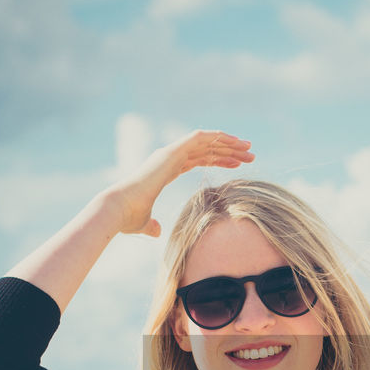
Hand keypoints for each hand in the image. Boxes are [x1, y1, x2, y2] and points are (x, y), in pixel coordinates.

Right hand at [101, 130, 254, 236]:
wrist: (118, 210)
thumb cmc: (128, 218)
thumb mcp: (144, 224)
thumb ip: (152, 226)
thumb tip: (157, 232)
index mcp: (165, 170)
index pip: (197, 160)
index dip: (218, 160)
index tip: (238, 164)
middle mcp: (168, 158)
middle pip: (205, 149)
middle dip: (229, 151)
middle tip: (250, 154)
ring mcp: (169, 152)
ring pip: (206, 141)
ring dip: (228, 142)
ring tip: (249, 148)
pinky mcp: (171, 151)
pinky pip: (199, 138)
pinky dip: (217, 137)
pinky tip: (234, 141)